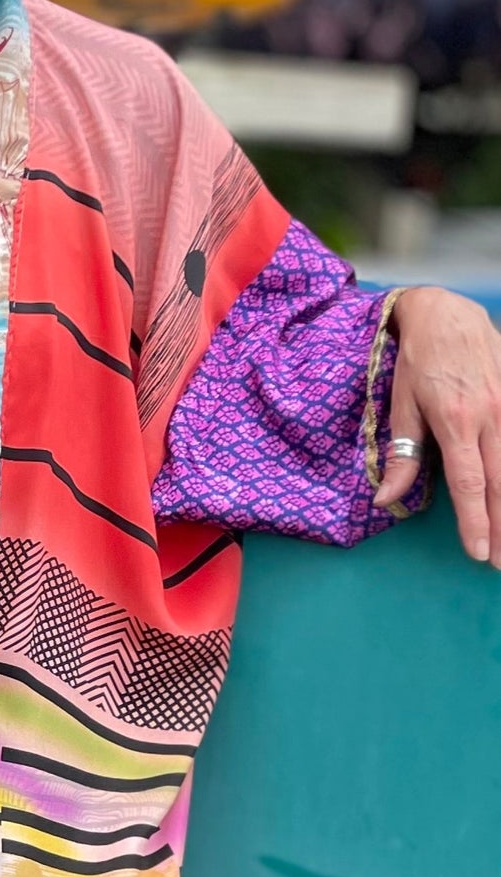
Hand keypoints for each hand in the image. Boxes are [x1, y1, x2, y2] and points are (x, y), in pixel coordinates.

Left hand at [375, 284, 500, 563]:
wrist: (447, 313)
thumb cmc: (418, 361)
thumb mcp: (401, 406)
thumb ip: (401, 455)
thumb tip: (386, 499)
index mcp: (457, 421)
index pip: (469, 483)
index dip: (475, 520)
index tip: (479, 552)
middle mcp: (491, 416)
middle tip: (500, 562)